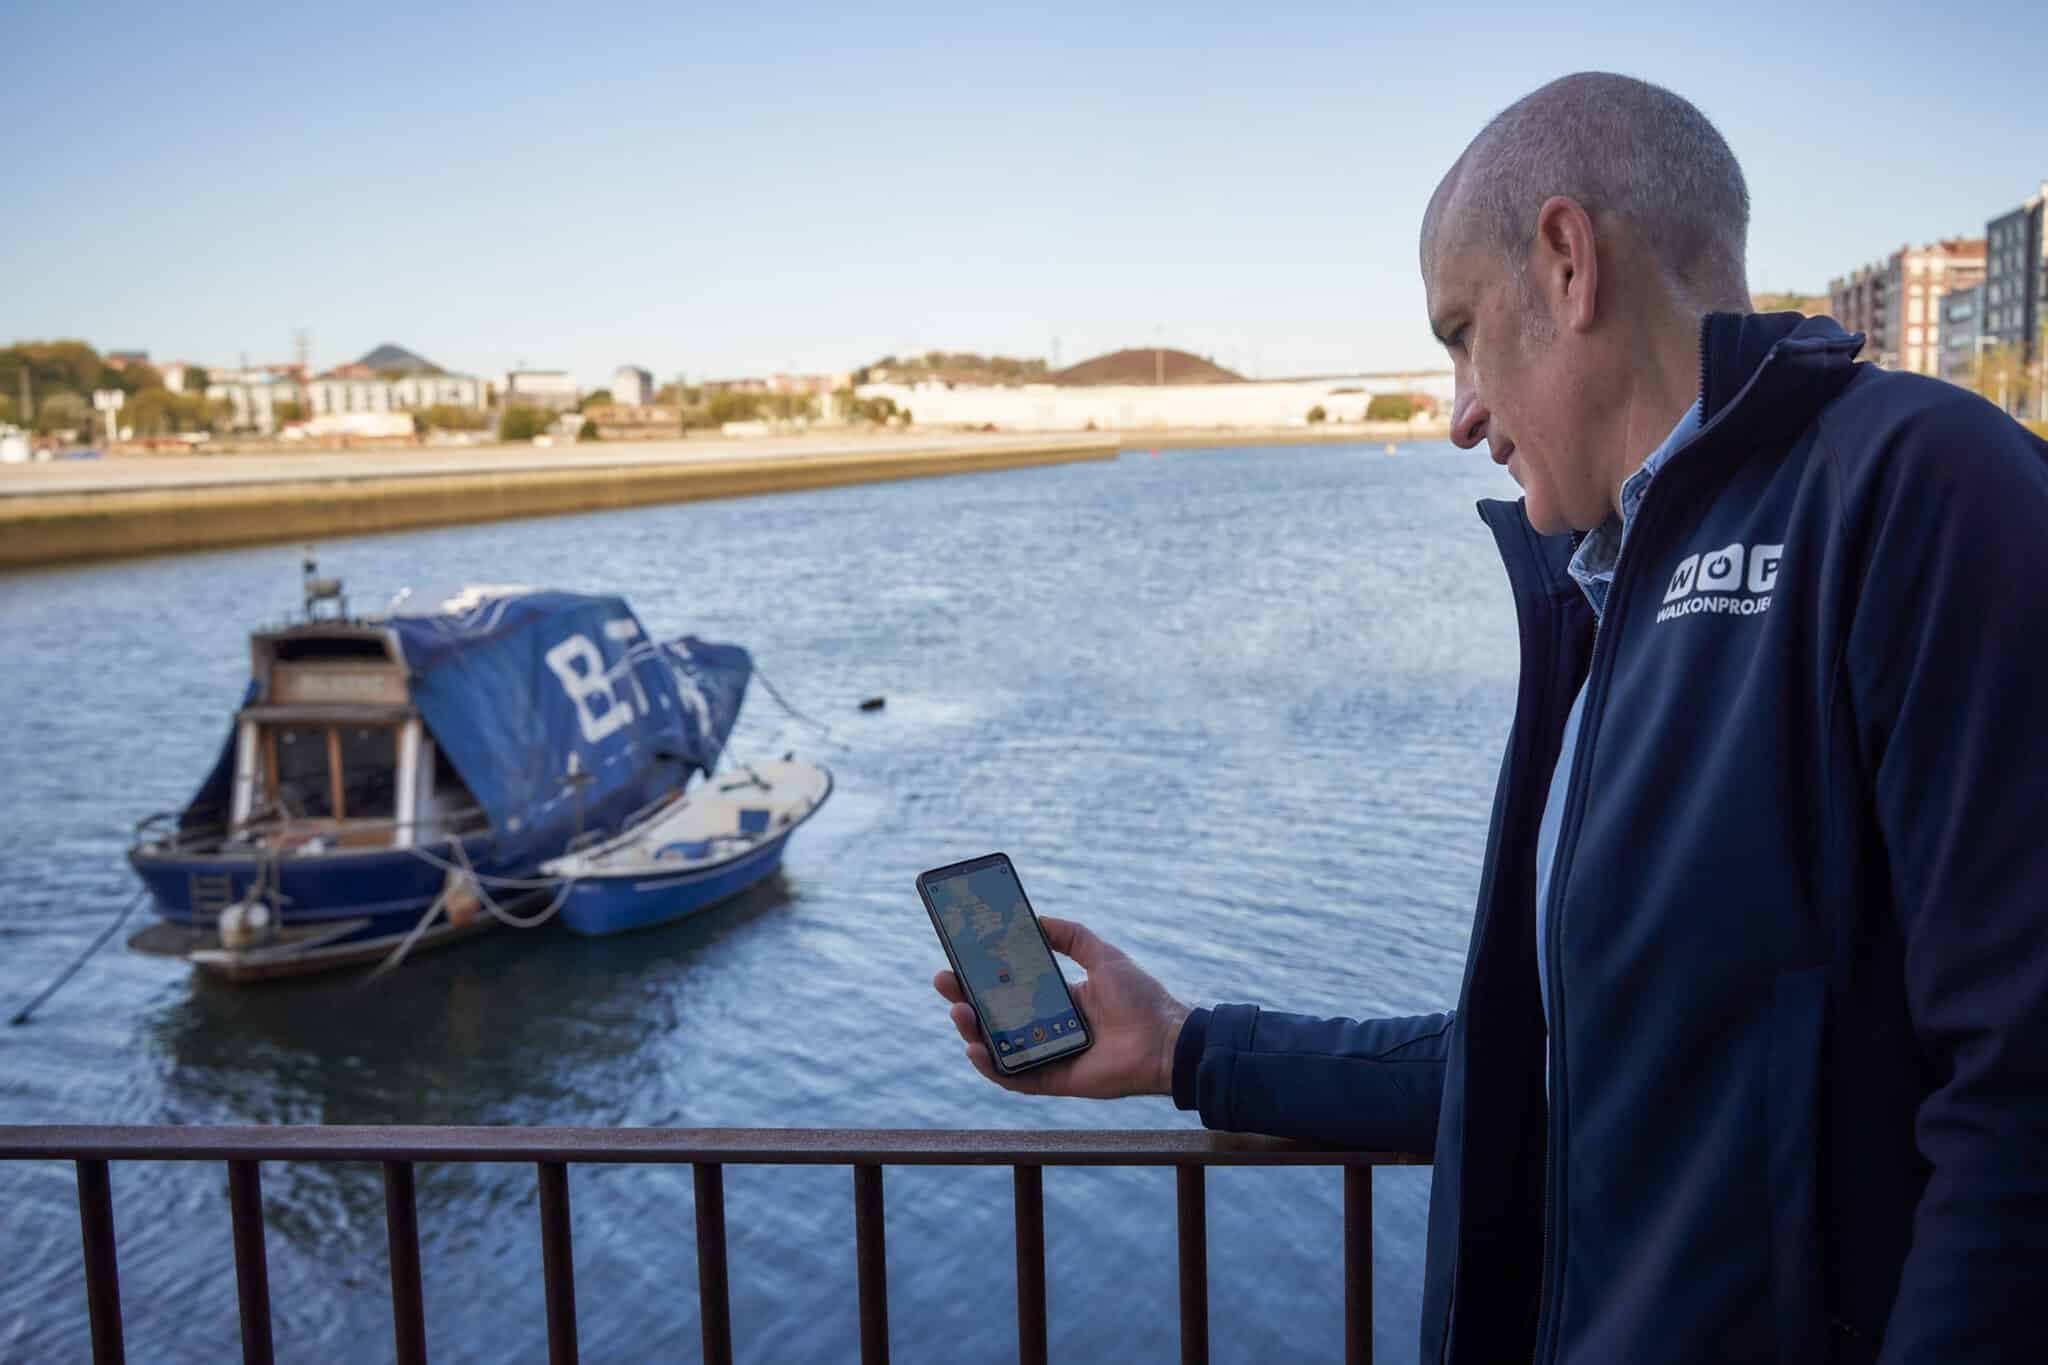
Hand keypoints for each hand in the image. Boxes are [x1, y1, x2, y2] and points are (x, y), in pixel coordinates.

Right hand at [933, 916, 1191, 1098]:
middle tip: (943, 981)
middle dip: (964, 999)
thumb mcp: (1102, 955)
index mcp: (1056, 1000)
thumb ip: (1072, 935)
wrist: (1167, 1038)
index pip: (1008, 987)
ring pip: (996, 1046)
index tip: (957, 957)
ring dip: (971, 1030)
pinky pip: (1012, 1077)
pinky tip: (976, 1048)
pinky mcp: (1052, 1080)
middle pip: (994, 1016)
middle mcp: (1046, 1027)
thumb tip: (1036, 918)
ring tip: (958, 1011)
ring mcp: (1047, 1055)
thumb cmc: (1141, 998)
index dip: (980, 975)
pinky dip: (991, 1066)